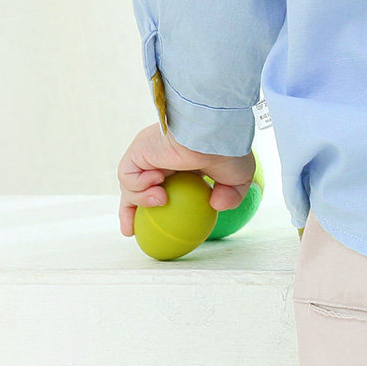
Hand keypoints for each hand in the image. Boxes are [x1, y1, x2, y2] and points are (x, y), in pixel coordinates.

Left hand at [117, 123, 255, 236]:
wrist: (214, 134)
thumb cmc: (229, 151)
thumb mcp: (239, 179)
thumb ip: (230, 195)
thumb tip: (216, 205)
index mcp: (182, 162)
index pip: (164, 185)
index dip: (158, 204)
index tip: (157, 227)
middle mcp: (161, 157)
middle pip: (137, 188)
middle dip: (130, 210)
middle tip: (132, 232)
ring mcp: (148, 154)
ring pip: (131, 185)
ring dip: (142, 200)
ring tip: (162, 198)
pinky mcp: (138, 151)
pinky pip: (127, 177)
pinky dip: (139, 187)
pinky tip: (158, 183)